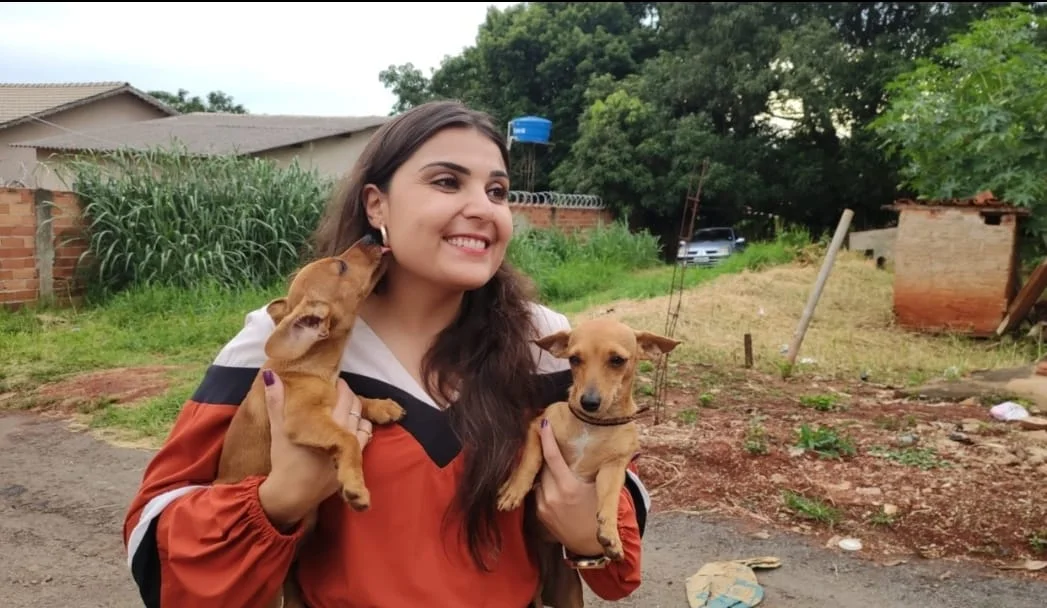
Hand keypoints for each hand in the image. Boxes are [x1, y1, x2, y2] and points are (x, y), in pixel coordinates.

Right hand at [257, 369, 371, 529]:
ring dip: (359, 415)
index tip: (335, 383)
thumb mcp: (278, 429)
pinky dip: (361, 432)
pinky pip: (365, 443)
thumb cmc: (284, 461)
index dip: (342, 388)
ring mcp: (351, 454)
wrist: (290, 495)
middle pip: (356, 410)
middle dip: (351, 398)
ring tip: (348, 409)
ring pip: (364, 426)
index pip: (344, 399)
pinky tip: (352, 429)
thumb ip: (276, 401)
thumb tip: (270, 375)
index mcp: (328, 428)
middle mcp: (344, 439)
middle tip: (341, 392)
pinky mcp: (352, 467)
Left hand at [534, 418, 604, 555]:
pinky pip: (538, 491)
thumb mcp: (596, 488)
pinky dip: (545, 486)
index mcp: (569, 487)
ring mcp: (544, 505)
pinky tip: (556, 489)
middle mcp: (553, 495)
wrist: (590, 542)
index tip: (543, 423)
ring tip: (560, 474)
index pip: (552, 457)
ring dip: (547, 472)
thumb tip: (577, 445)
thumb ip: (584, 469)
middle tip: (555, 444)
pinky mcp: (539, 513)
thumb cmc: (598, 511)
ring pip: (540, 478)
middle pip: (544, 465)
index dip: (547, 438)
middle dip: (549, 455)